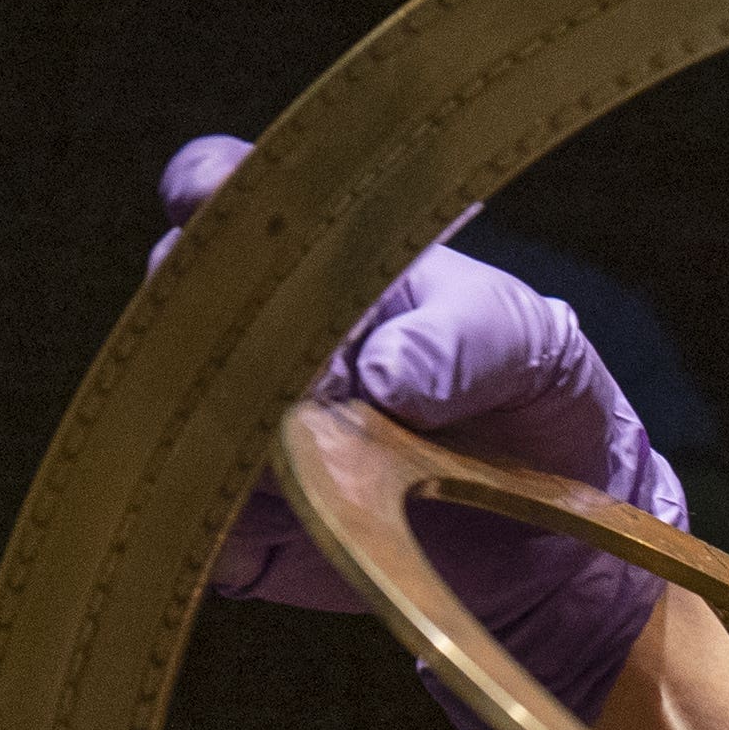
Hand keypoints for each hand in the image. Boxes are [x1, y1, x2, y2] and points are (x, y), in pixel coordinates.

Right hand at [153, 133, 687, 723]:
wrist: (553, 536)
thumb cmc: (528, 398)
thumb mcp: (526, 342)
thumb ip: (460, 341)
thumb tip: (377, 375)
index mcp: (314, 261)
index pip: (225, 195)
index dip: (205, 193)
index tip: (211, 205)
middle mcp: (256, 341)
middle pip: (175, 315)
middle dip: (221, 342)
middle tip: (315, 384)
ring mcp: (240, 436)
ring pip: (178, 428)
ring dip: (235, 448)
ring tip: (330, 467)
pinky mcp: (245, 532)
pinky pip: (205, 532)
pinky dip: (241, 534)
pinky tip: (314, 532)